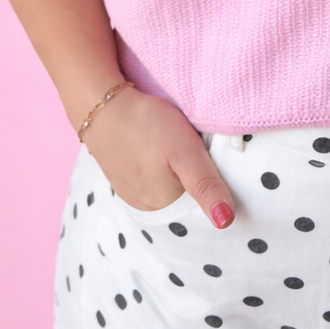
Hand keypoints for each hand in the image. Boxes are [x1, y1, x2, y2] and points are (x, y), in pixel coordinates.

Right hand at [82, 86, 235, 228]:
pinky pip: (149, 179)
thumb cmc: (147, 125)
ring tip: (176, 150)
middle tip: (196, 151)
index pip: (199, 207)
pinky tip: (159, 151)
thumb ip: (206, 186)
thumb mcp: (186, 152)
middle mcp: (146, 205)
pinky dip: (158, 168)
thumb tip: (226, 223)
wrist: (103, 105)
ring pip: (167, 188)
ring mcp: (131, 192)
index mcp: (163, 205)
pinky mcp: (122, 176)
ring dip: (175, 174)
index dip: (211, 188)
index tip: (213, 165)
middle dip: (194, 181)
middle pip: (183, 198)